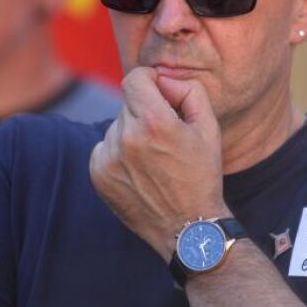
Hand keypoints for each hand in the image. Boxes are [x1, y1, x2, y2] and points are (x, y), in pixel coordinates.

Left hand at [90, 67, 226, 258]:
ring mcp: (109, 157)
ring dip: (132, 132)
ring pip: (116, 125)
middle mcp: (127, 137)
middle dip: (145, 109)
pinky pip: (105, 146)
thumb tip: (161, 80)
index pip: (135, 78)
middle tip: (166, 134)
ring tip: (154, 159)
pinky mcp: (98, 174)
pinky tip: (140, 171)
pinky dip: (119, 152)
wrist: (186, 228)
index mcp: (154, 122)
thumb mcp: (209, 127)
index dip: (150, 81)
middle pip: (127, 102)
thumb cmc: (202, 175)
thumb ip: (188, 90)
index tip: (159, 92)